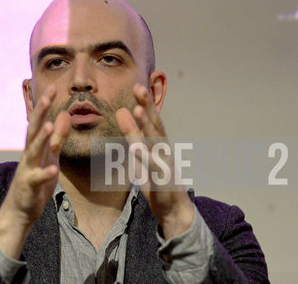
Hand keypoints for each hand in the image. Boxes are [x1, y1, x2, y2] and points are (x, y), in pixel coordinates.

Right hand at [0, 85, 69, 257]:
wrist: (20, 210)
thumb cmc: (36, 181)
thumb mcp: (50, 156)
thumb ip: (57, 137)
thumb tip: (64, 114)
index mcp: (36, 145)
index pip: (41, 120)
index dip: (46, 104)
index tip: (55, 86)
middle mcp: (30, 154)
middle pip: (34, 129)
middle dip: (40, 112)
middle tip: (47, 95)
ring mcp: (28, 169)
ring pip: (33, 151)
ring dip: (40, 138)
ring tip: (47, 125)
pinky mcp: (29, 186)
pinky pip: (37, 179)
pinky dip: (44, 174)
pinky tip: (52, 170)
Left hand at [116, 84, 193, 238]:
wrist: (174, 211)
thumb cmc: (158, 183)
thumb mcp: (142, 159)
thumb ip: (134, 139)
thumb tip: (124, 117)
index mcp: (159, 145)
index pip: (152, 121)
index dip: (145, 104)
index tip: (137, 86)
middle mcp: (164, 151)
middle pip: (155, 125)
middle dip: (147, 106)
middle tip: (139, 87)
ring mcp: (165, 164)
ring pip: (154, 141)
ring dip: (146, 124)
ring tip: (137, 108)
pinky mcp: (163, 180)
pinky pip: (152, 166)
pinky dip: (144, 155)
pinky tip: (135, 146)